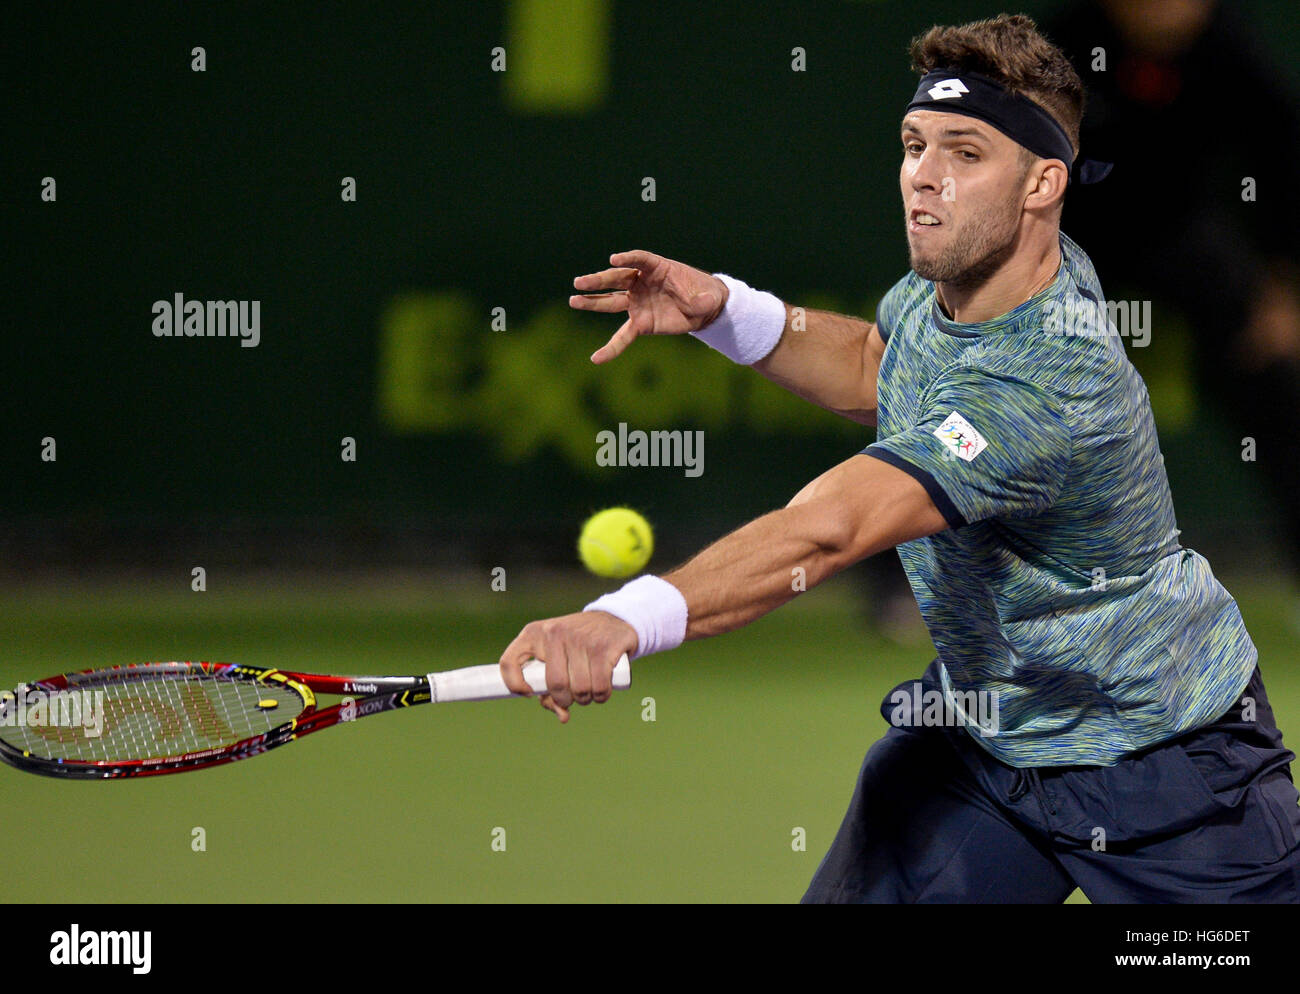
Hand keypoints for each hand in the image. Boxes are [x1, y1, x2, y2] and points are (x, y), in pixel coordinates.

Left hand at [499, 611, 637, 722]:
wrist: (613, 619)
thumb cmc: (578, 645)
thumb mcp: (557, 657)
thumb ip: (551, 687)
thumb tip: (562, 715)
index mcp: (533, 634)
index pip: (509, 661)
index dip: (515, 685)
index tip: (529, 693)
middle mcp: (554, 633)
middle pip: (554, 684)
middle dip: (565, 699)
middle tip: (573, 697)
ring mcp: (579, 638)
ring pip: (579, 688)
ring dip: (586, 699)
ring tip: (589, 690)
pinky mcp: (603, 647)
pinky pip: (599, 686)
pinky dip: (602, 696)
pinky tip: (602, 690)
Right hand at [570, 250, 728, 363]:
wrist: (703, 308)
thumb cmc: (703, 293)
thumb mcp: (708, 295)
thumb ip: (702, 299)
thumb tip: (699, 304)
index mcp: (657, 268)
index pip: (639, 260)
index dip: (627, 259)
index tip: (614, 260)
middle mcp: (642, 283)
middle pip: (617, 279)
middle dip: (598, 281)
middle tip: (579, 282)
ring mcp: (638, 302)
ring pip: (611, 302)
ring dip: (592, 302)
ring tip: (573, 300)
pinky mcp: (640, 323)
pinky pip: (623, 336)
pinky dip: (611, 348)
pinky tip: (596, 358)